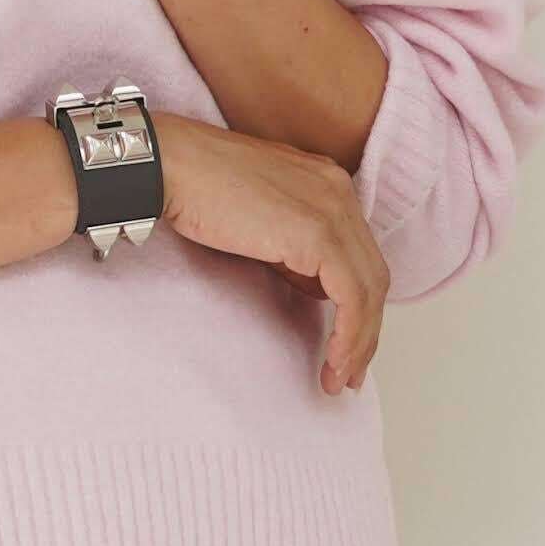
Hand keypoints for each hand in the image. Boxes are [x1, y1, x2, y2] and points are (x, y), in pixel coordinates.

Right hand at [145, 113, 387, 396]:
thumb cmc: (196, 189)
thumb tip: (310, 285)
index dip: (360, 306)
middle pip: (373, 274)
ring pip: (370, 288)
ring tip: (340, 378)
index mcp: (327, 184)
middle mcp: (338, 192)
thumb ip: (291, 250)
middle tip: (350, 374)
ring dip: (360, 342)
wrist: (171, 166)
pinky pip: (352, 295)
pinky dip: (350, 334)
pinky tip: (334, 361)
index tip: (346, 346)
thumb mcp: (258, 222)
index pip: (360, 255)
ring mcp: (333, 209)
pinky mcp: (318, 233)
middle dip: (367, 331)